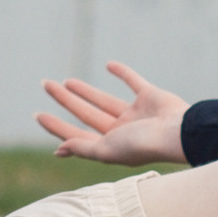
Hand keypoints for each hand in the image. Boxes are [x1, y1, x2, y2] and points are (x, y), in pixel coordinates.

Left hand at [34, 62, 188, 166]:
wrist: (179, 132)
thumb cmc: (144, 145)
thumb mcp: (107, 150)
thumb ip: (83, 148)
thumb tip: (59, 149)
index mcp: (110, 146)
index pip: (76, 135)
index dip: (56, 127)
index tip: (38, 114)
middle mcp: (121, 131)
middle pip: (86, 114)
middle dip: (66, 101)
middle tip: (46, 84)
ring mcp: (136, 114)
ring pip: (104, 99)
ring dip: (86, 91)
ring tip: (66, 81)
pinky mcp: (150, 97)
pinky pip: (133, 82)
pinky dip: (122, 73)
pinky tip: (109, 65)